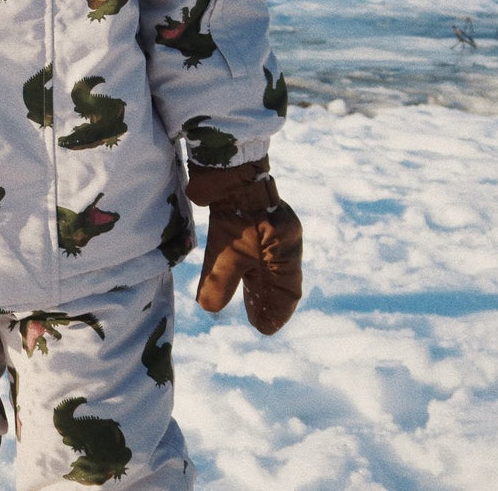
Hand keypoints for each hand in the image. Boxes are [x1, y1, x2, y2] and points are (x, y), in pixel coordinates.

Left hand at [185, 156, 302, 334]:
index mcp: (285, 248)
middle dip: (271, 302)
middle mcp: (285, 239)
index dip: (277, 311)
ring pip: (272, 266)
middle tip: (260, 323)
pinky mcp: (260, 220)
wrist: (230, 168)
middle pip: (282, 279)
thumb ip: (220, 281)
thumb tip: (210, 309)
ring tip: (254, 307)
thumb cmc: (232, 210)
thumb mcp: (225, 250)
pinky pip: (263, 252)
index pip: (287, 289)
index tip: (265, 329)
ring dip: (263, 287)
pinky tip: (246, 278)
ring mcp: (274, 228)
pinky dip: (256, 270)